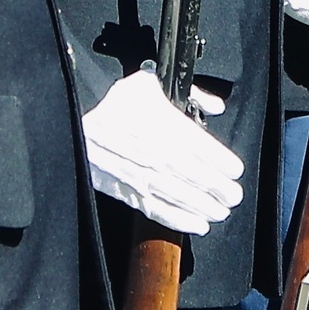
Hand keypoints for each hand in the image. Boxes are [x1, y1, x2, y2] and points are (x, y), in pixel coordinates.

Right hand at [82, 68, 243, 233]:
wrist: (74, 123)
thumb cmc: (113, 104)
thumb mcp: (147, 84)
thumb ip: (189, 93)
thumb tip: (214, 105)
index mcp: (165, 125)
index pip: (204, 148)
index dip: (224, 163)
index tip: (235, 170)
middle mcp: (158, 153)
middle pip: (198, 176)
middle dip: (220, 189)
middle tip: (232, 195)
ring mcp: (144, 176)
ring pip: (183, 196)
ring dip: (206, 207)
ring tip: (220, 212)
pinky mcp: (129, 192)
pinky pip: (160, 211)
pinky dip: (182, 221)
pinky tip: (199, 225)